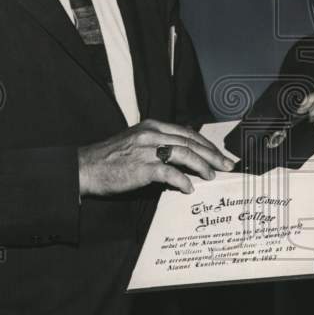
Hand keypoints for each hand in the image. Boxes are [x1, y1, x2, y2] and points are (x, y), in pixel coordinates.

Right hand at [78, 119, 235, 196]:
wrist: (86, 168)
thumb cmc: (110, 159)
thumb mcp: (136, 142)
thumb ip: (158, 145)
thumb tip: (182, 159)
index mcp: (152, 126)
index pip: (187, 132)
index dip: (206, 144)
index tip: (219, 155)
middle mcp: (151, 134)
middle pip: (191, 141)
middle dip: (212, 154)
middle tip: (227, 165)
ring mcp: (146, 150)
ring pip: (185, 153)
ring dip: (202, 166)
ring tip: (211, 176)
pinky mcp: (141, 167)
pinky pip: (170, 173)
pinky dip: (183, 181)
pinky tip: (189, 188)